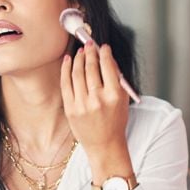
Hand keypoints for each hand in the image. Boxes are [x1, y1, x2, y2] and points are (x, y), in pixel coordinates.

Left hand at [61, 42, 133, 178]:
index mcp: (114, 96)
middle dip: (90, 52)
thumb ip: (116, 80)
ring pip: (77, 73)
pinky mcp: (70, 109)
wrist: (104, 145)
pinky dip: (66, 69)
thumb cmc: (115, 123)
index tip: (103, 46)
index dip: (104, 53)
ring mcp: (82, 104)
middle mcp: (98, 99)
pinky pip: (66, 83)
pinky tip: (68, 60)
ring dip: (79, 58)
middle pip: (91, 67)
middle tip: (90, 44)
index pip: (108, 66)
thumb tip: (107, 59)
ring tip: (80, 51)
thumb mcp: (123, 100)